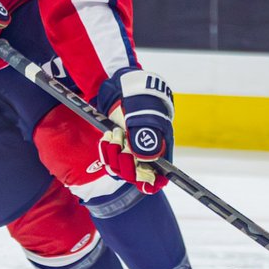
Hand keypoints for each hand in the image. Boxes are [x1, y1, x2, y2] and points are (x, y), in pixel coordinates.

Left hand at [95, 68, 173, 193]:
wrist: (121, 85)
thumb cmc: (137, 97)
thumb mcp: (142, 114)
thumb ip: (144, 136)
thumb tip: (145, 159)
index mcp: (161, 145)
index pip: (161, 173)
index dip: (154, 181)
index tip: (145, 182)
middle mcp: (147, 152)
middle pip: (137, 174)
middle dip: (126, 162)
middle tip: (120, 140)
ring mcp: (131, 150)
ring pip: (121, 168)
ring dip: (114, 154)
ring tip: (114, 134)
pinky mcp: (118, 147)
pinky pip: (110, 160)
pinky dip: (106, 151)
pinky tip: (107, 138)